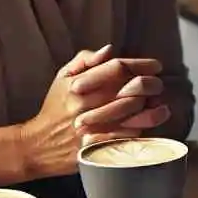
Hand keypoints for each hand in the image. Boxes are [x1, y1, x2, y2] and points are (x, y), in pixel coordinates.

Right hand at [19, 46, 170, 177]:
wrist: (36, 146)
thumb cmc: (55, 108)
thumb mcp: (62, 78)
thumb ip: (85, 60)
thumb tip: (109, 50)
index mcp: (79, 85)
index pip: (118, 68)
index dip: (141, 64)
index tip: (156, 66)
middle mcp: (86, 104)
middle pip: (130, 89)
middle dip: (151, 85)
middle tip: (158, 85)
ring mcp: (91, 127)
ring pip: (133, 114)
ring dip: (152, 108)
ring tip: (161, 106)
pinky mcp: (95, 147)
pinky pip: (126, 137)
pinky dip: (141, 130)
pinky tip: (148, 125)